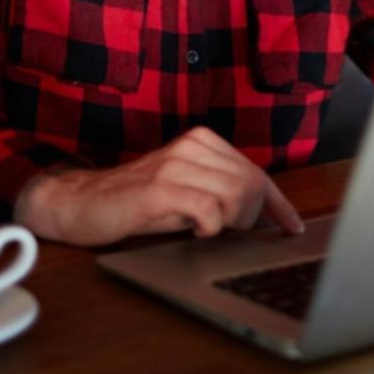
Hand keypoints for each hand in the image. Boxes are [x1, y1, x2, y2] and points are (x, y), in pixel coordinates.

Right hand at [13, 126, 304, 245]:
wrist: (80, 203)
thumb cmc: (135, 203)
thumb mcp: (184, 191)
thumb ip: (219, 192)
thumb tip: (260, 214)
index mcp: (203, 142)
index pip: (256, 172)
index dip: (278, 204)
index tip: (292, 226)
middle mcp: (192, 146)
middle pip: (253, 185)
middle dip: (250, 217)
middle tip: (227, 231)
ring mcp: (176, 164)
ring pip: (236, 195)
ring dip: (230, 223)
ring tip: (206, 229)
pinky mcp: (160, 187)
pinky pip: (210, 210)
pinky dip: (210, 228)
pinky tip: (194, 231)